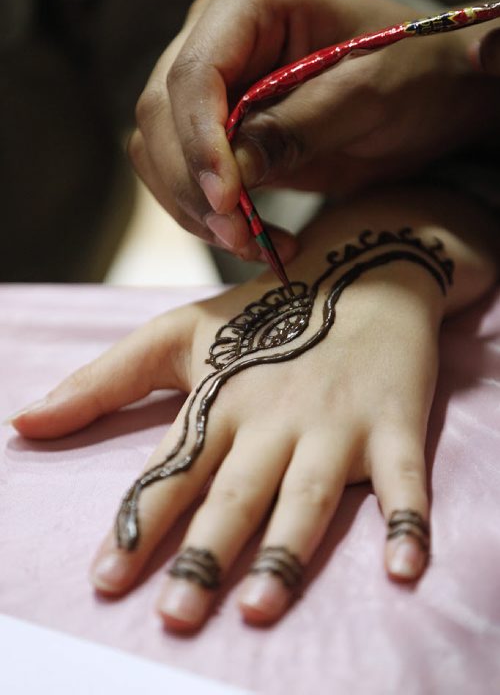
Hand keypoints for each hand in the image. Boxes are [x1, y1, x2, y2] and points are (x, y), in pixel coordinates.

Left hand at [9, 187, 497, 629]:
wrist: (359, 274)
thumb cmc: (265, 312)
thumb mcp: (178, 332)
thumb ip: (103, 380)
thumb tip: (22, 422)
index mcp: (219, 401)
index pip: (171, 471)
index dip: (138, 524)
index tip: (107, 581)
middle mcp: (272, 419)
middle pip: (233, 495)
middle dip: (203, 556)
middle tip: (175, 617)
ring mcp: (334, 424)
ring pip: (307, 496)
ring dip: (286, 552)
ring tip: (260, 606)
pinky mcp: (392, 425)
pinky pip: (402, 481)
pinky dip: (407, 522)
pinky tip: (404, 570)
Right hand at [129, 0, 499, 260]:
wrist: (431, 95)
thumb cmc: (414, 73)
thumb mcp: (369, 96)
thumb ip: (300, 127)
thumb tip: (235, 172)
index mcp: (253, 0)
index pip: (195, 74)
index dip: (199, 142)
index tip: (228, 201)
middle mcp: (218, 36)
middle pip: (162, 114)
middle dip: (193, 184)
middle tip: (239, 235)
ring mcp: (213, 86)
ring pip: (159, 151)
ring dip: (195, 208)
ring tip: (253, 243)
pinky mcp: (219, 132)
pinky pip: (184, 176)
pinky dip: (208, 216)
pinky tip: (254, 237)